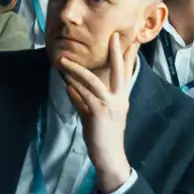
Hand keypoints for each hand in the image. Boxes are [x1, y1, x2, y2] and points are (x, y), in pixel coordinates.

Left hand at [58, 30, 134, 191]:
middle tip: (112, 36)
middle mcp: (119, 100)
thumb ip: (85, 101)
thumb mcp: (95, 115)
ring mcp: (110, 105)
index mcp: (121, 99)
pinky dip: (73, 88)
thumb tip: (71, 88)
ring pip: (92, 81)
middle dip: (115, 52)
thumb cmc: (102, 136)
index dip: (127, 58)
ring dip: (75, 70)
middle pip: (118, 71)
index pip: (125, 74)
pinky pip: (83, 95)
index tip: (130, 42)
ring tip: (63, 60)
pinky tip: (65, 83)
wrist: (109, 156)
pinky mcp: (98, 112)